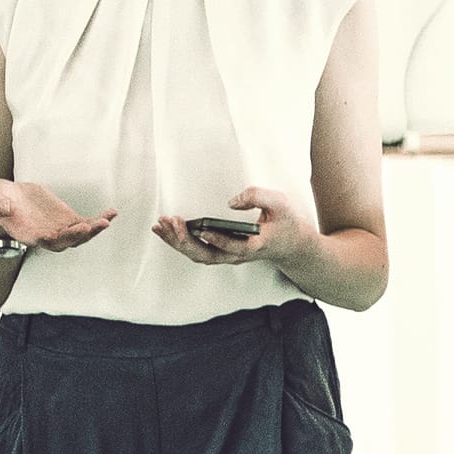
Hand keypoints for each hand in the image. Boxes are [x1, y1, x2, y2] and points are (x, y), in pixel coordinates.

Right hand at [0, 178, 114, 251]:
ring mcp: (59, 228)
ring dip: (94, 229)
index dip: (58, 238)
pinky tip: (113, 212)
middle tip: (92, 225)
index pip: (46, 241)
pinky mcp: (67, 219)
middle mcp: (47, 236)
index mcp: (29, 234)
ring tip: (107, 219)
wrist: (5, 199)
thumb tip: (4, 208)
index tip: (69, 230)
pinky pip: (86, 223)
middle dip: (80, 235)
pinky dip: (100, 219)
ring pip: (80, 234)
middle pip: (68, 241)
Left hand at [155, 186, 317, 267]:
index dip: (216, 239)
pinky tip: (167, 231)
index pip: (233, 246)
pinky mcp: (222, 253)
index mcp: (255, 246)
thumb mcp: (280, 204)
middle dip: (185, 240)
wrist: (293, 246)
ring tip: (160, 226)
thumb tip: (232, 201)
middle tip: (169, 222)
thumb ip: (258, 197)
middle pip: (207, 255)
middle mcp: (238, 256)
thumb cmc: (286, 224)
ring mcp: (229, 256)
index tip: (201, 228)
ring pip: (198, 255)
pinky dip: (180, 242)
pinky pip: (197, 251)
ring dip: (178, 242)